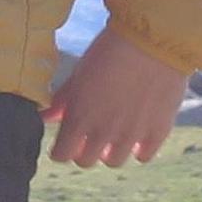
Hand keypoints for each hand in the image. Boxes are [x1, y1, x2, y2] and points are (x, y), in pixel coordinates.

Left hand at [42, 20, 185, 168]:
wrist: (152, 40)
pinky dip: (138, 148)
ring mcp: (131, 135)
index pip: (61, 154)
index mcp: (79, 118)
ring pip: (113, 161)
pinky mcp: (157, 131)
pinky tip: (136, 132)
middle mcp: (103, 133)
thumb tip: (44, 117)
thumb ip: (62, 101)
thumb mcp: (79, 74)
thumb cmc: (109, 51)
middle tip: (88, 135)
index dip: (60, 149)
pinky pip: (143, 156)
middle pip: (85, 161)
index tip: (65, 141)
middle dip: (82, 150)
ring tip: (113, 133)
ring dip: (109, 150)